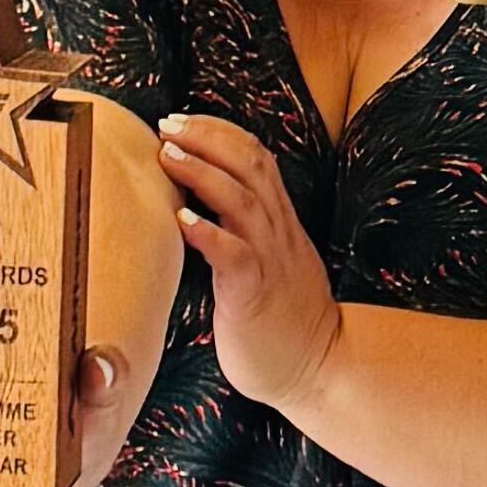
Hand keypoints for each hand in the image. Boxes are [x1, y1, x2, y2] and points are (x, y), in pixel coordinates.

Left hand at [158, 112, 341, 418]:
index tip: (184, 119)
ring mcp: (270, 260)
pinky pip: (234, 255)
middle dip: (208, 137)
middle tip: (168, 124)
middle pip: (250, 164)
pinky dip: (208, 232)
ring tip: (168, 155)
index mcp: (279, 221)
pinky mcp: (255, 294)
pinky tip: (181, 219)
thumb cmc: (280, 319)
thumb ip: (243, 230)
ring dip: (203, 173)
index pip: (256, 156)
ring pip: (242, 200)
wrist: (317, 367)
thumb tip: (199, 206)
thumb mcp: (267, 260)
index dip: (221, 131)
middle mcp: (277, 232)